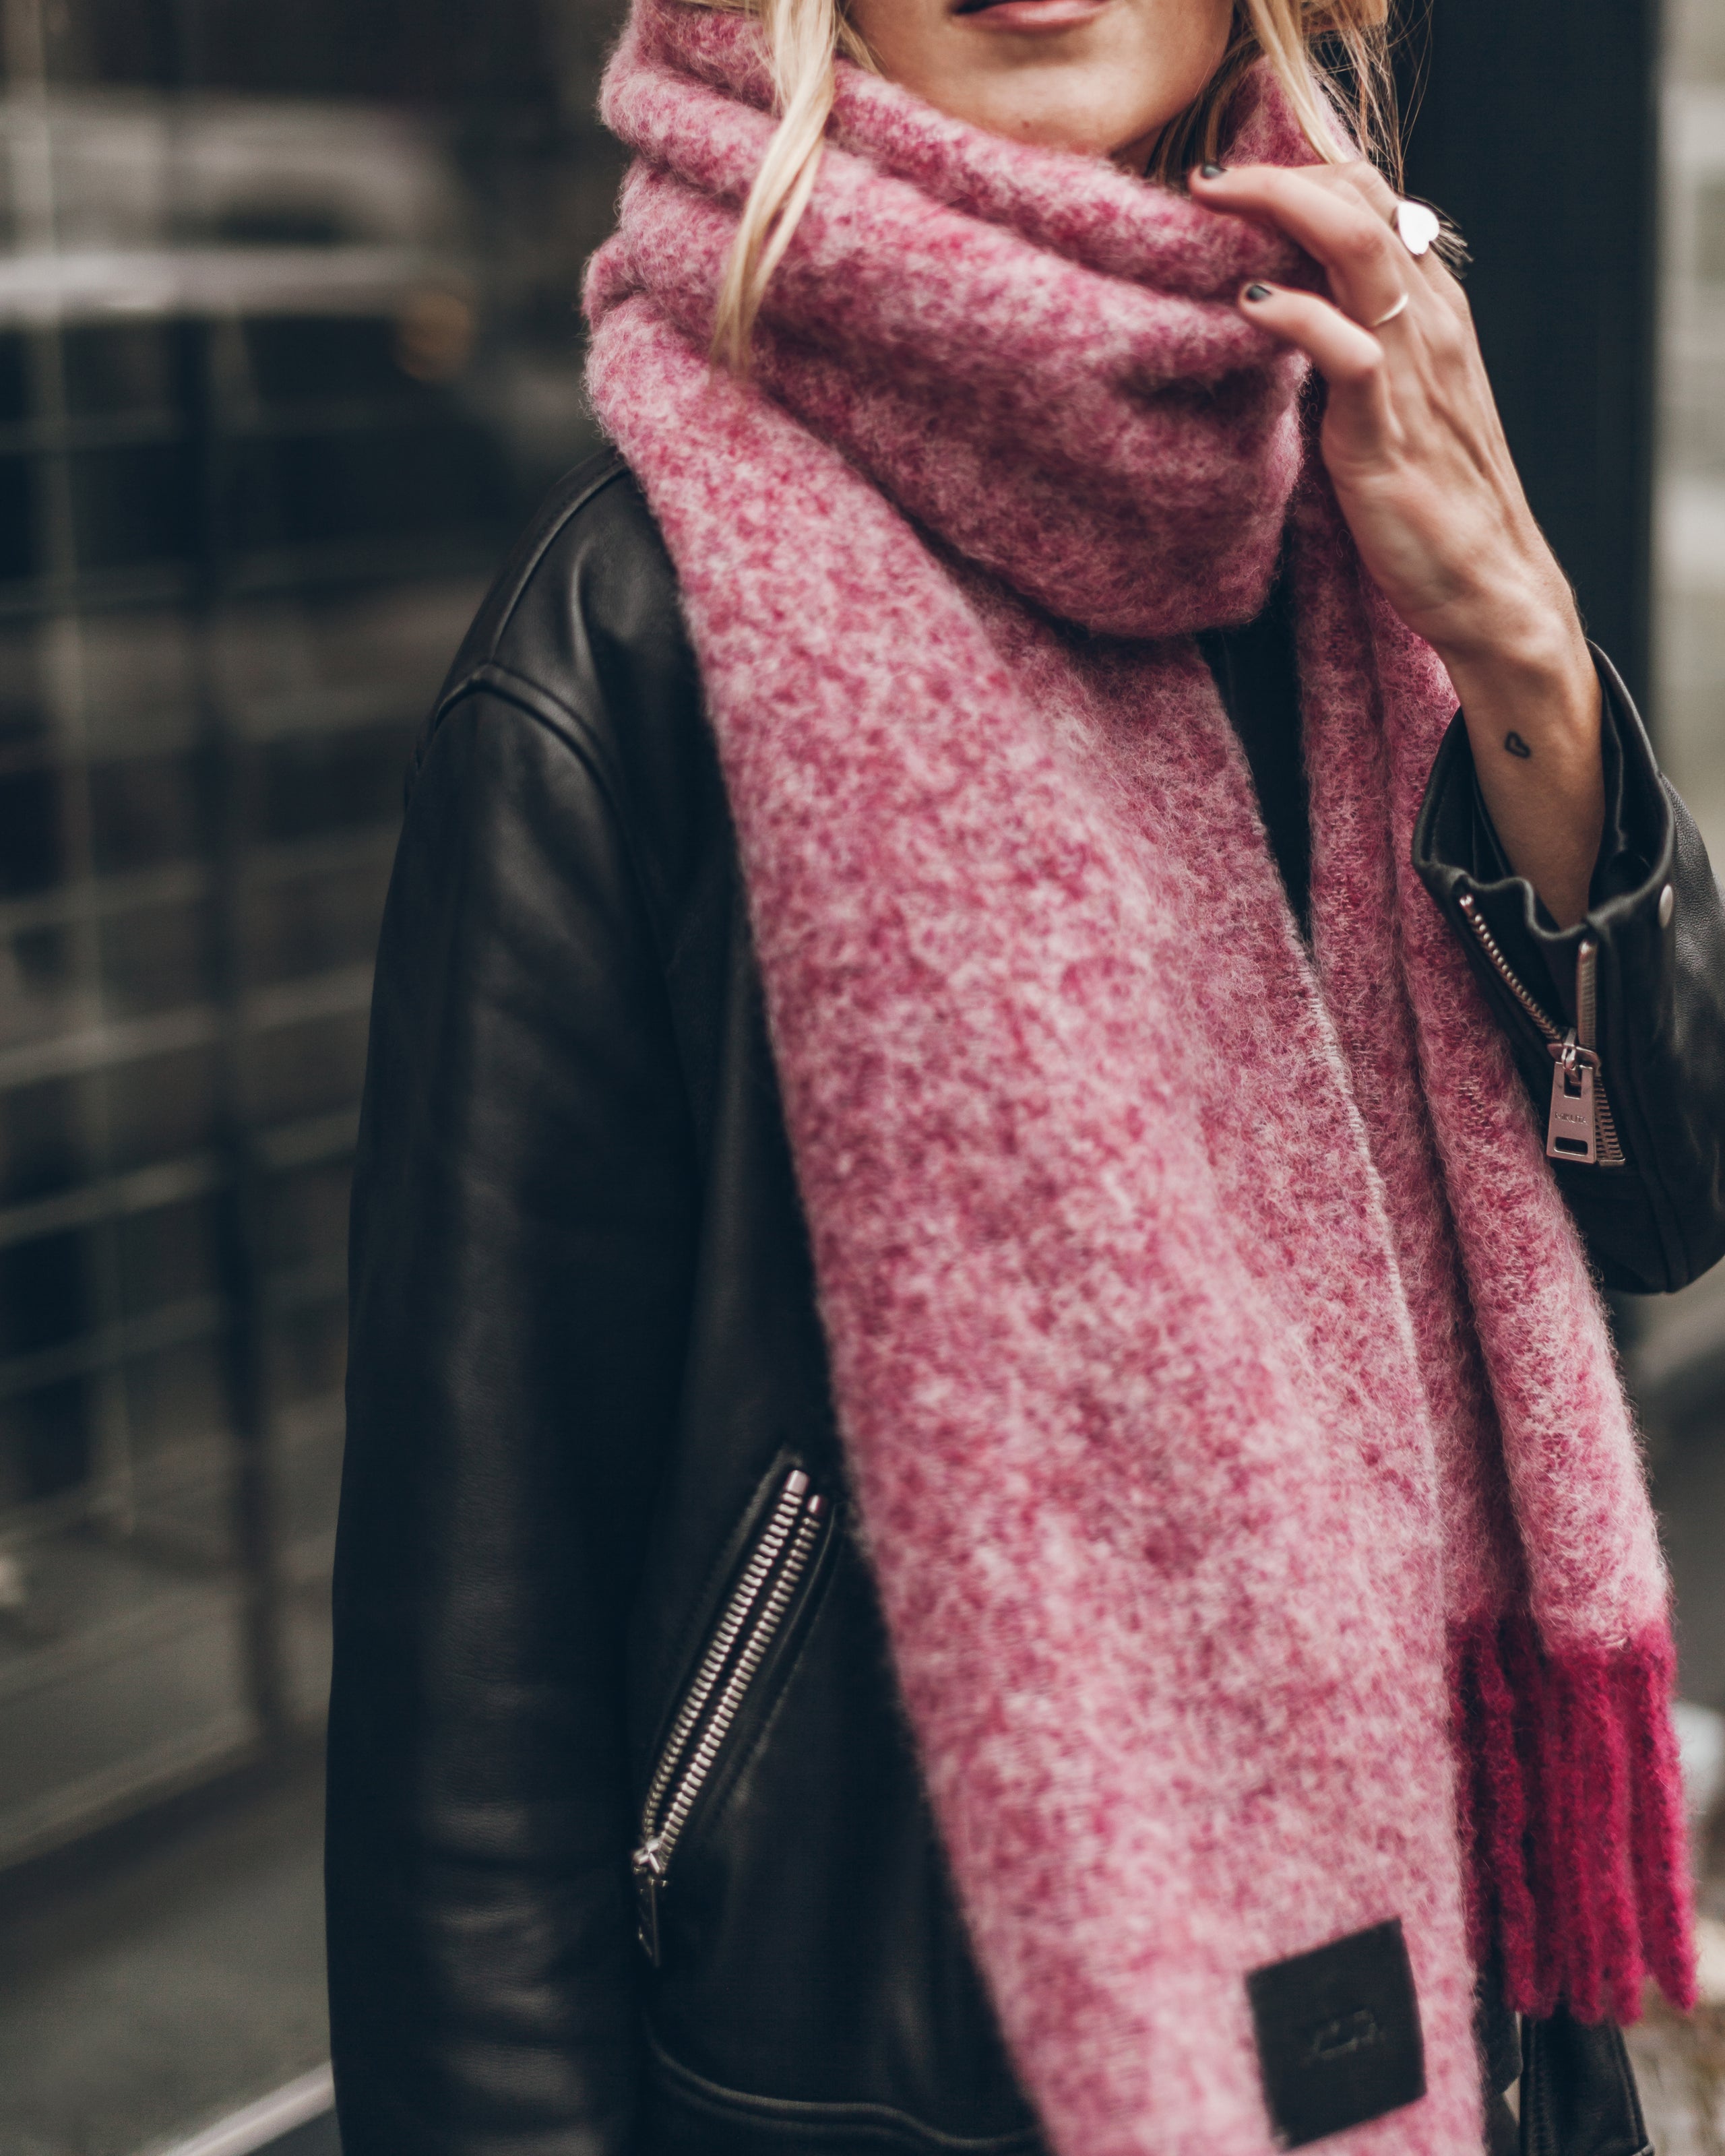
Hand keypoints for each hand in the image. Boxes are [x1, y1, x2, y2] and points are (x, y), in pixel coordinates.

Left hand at [1189, 159, 1603, 928]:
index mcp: (1428, 310)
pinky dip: (1296, 315)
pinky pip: (1348, 348)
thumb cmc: (1427, 504)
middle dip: (1279, 174)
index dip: (1304, 174)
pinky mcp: (1386, 429)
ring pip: (1358, 248)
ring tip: (1212, 205)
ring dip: (1280, 211)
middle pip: (1361, 201)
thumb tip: (1273, 325)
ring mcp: (1412, 370)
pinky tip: (1248, 303)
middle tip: (1205, 180)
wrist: (1482, 585)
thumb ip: (1344, 355)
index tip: (1232, 183)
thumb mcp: (1382, 407)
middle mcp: (1428, 322)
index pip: (1371, 201)